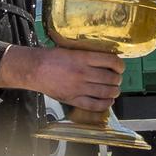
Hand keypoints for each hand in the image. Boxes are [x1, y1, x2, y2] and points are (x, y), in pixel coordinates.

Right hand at [0, 45, 123, 111]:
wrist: (35, 69)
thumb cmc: (52, 57)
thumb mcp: (72, 50)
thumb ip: (88, 55)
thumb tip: (105, 59)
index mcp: (84, 58)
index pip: (111, 61)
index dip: (120, 65)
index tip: (120, 67)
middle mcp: (83, 73)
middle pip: (111, 78)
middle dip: (118, 79)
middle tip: (117, 79)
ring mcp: (79, 88)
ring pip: (106, 92)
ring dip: (114, 91)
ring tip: (114, 90)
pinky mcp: (73, 99)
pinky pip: (94, 105)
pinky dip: (105, 104)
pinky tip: (108, 101)